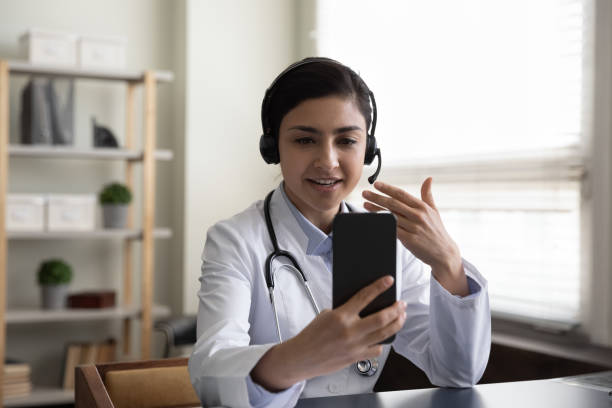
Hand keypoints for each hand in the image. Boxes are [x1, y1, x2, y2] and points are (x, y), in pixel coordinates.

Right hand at [251, 276, 406, 390]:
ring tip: (401, 317)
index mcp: (341, 316)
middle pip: (382, 318)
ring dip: (396, 324)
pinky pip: (376, 349)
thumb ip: (345, 312)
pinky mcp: (356, 358)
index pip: (364, 297)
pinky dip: (382, 342)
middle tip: (402, 304)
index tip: (389, 280)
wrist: (302, 357)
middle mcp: (350, 331)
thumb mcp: (326, 316)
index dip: (379, 287)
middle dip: (396, 309)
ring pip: (384, 334)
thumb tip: (363, 307)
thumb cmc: (312, 335)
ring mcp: (355, 346)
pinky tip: (384, 337)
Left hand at [362, 178, 467, 295]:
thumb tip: (428, 179)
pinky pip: (393, 230)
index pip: (402, 194)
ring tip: (365, 204)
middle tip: (365, 193)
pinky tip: (374, 221)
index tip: (376, 184)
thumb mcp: (434, 211)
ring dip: (376, 210)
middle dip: (377, 197)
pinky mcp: (410, 240)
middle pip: (393, 204)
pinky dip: (383, 224)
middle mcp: (418, 216)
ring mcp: (414, 228)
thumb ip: (427, 195)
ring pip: (391, 216)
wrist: (444, 253)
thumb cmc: (437, 231)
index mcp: (423, 207)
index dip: (388, 188)